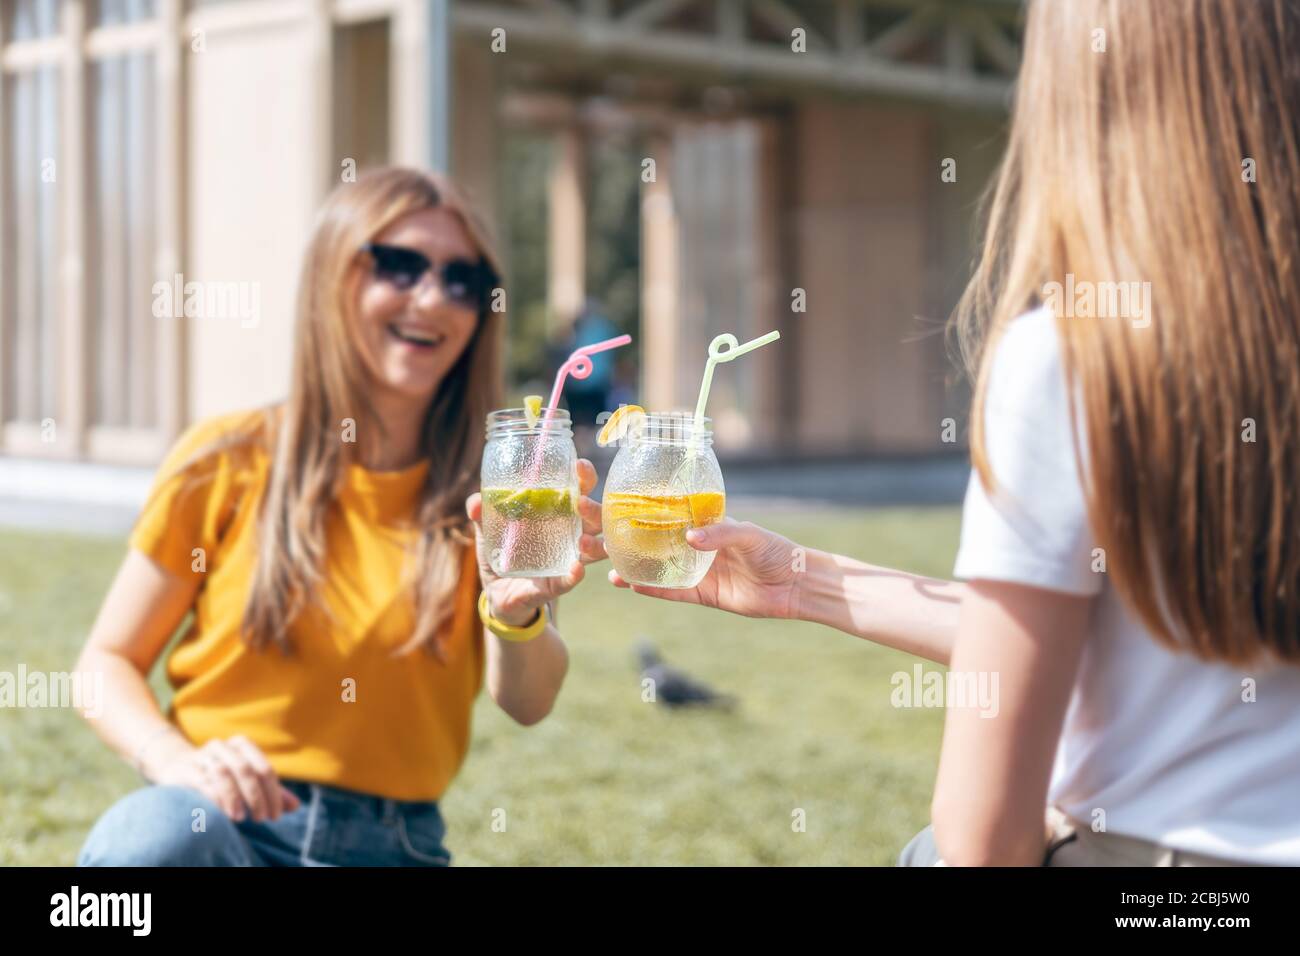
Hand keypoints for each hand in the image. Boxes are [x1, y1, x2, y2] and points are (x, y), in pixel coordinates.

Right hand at [147, 735, 301, 822]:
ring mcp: (203, 756)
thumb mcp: (248, 781)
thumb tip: (295, 806)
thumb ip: (271, 792)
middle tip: (261, 819)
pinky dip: (216, 798)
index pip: (264, 769)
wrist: (179, 767)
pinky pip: (202, 782)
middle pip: (246, 770)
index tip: (275, 816)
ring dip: (235, 797)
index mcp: (242, 745)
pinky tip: (223, 813)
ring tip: (241, 818)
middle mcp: (223, 746)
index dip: (274, 794)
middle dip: (256, 797)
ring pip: (224, 773)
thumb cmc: (222, 776)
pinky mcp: (185, 769)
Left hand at [466, 458, 606, 626]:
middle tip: (581, 502)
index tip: (579, 466)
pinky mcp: (557, 584)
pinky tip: (576, 569)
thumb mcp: (488, 529)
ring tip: (582, 539)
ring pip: (594, 550)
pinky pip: (571, 580)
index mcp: (559, 513)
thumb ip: (482, 512)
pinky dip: (575, 575)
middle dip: (595, 509)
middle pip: (597, 518)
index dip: (584, 477)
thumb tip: (475, 503)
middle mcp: (571, 534)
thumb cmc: (501, 551)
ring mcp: (568, 559)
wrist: (497, 592)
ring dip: (594, 543)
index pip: (580, 490)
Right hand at [608, 518, 801, 619]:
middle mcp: (694, 545)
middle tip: (589, 536)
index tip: (607, 502)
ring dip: (630, 566)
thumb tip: (690, 538)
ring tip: (604, 566)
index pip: (663, 512)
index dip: (636, 508)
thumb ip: (721, 534)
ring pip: (656, 568)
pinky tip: (629, 585)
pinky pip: (671, 591)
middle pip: (650, 541)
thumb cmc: (775, 550)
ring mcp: (696, 570)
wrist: (795, 585)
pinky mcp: (702, 594)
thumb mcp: (749, 535)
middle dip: (621, 538)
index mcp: (703, 522)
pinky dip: (652, 589)